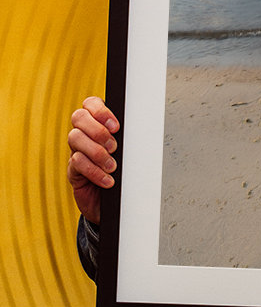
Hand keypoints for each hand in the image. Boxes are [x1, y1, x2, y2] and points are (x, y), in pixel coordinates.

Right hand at [67, 97, 119, 223]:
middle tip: (114, 146)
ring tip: (112, 166)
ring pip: (75, 138)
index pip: (90, 104)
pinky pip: (77, 163)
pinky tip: (107, 180)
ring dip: (97, 152)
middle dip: (98, 130)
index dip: (100, 111)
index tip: (116, 126)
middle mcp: (85, 134)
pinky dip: (94, 171)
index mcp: (98, 124)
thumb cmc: (125, 172)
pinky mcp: (73, 170)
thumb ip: (128, 138)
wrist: (115, 203)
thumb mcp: (128, 152)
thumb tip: (140, 128)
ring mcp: (76, 151)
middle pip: (79, 117)